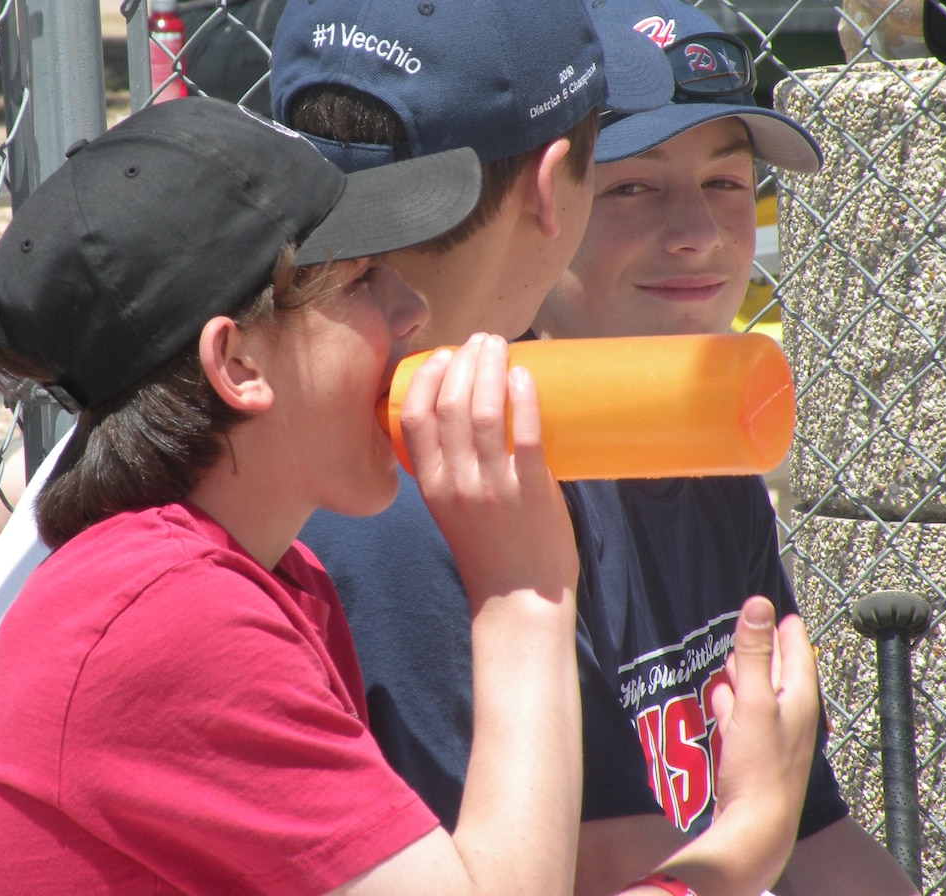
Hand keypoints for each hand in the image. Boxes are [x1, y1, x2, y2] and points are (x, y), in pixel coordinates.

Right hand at [397, 334, 576, 605]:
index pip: (414, 418)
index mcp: (431, 486)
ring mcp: (493, 488)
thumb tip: (480, 418)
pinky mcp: (531, 492)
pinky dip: (522, 398)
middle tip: (483, 341)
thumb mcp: (452, 510)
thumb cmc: (491, 553)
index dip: (427, 379)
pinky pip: (525, 435)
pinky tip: (524, 376)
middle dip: (464, 361)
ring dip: (492, 368)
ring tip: (503, 346)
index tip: (443, 356)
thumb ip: (455, 471)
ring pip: (484, 412)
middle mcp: (456, 483)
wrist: (520, 604)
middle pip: (451, 405)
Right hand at [705, 597, 819, 870]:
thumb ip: (753, 652)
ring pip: (759, 694)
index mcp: (800, 698)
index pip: (797, 651)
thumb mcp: (754, 700)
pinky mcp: (753, 754)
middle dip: (762, 648)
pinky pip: (744, 718)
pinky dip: (733, 703)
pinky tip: (719, 699)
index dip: (784, 627)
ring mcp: (773, 736)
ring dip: (744, 674)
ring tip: (731, 656)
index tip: (774, 606)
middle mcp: (791, 715)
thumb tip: (759, 602)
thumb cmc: (760, 765)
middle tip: (750, 623)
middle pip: (778, 671)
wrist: (754, 827)